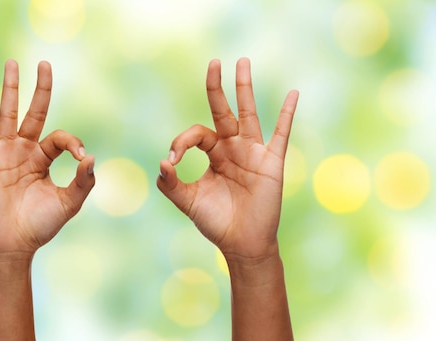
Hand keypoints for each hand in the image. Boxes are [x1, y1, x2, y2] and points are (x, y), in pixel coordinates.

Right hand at [0, 60, 94, 256]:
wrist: (13, 243)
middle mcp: (24, 151)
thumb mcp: (69, 203)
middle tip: (45, 63)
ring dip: (10, 89)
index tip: (80, 156)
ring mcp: (4, 153)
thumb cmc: (40, 225)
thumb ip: (83, 181)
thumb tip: (91, 156)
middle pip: (34, 112)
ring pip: (7, 114)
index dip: (72, 142)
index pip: (59, 137)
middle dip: (40, 89)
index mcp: (44, 159)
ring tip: (13, 63)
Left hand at [157, 58, 298, 262]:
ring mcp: (253, 152)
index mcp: (213, 155)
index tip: (172, 160)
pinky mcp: (271, 162)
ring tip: (242, 62)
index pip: (196, 134)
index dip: (182, 141)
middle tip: (213, 63)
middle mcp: (232, 148)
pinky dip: (287, 114)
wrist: (241, 244)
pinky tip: (292, 93)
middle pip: (223, 111)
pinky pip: (280, 134)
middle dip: (216, 88)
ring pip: (249, 114)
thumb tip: (162, 162)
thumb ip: (171, 184)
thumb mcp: (188, 201)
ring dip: (245, 88)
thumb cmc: (216, 222)